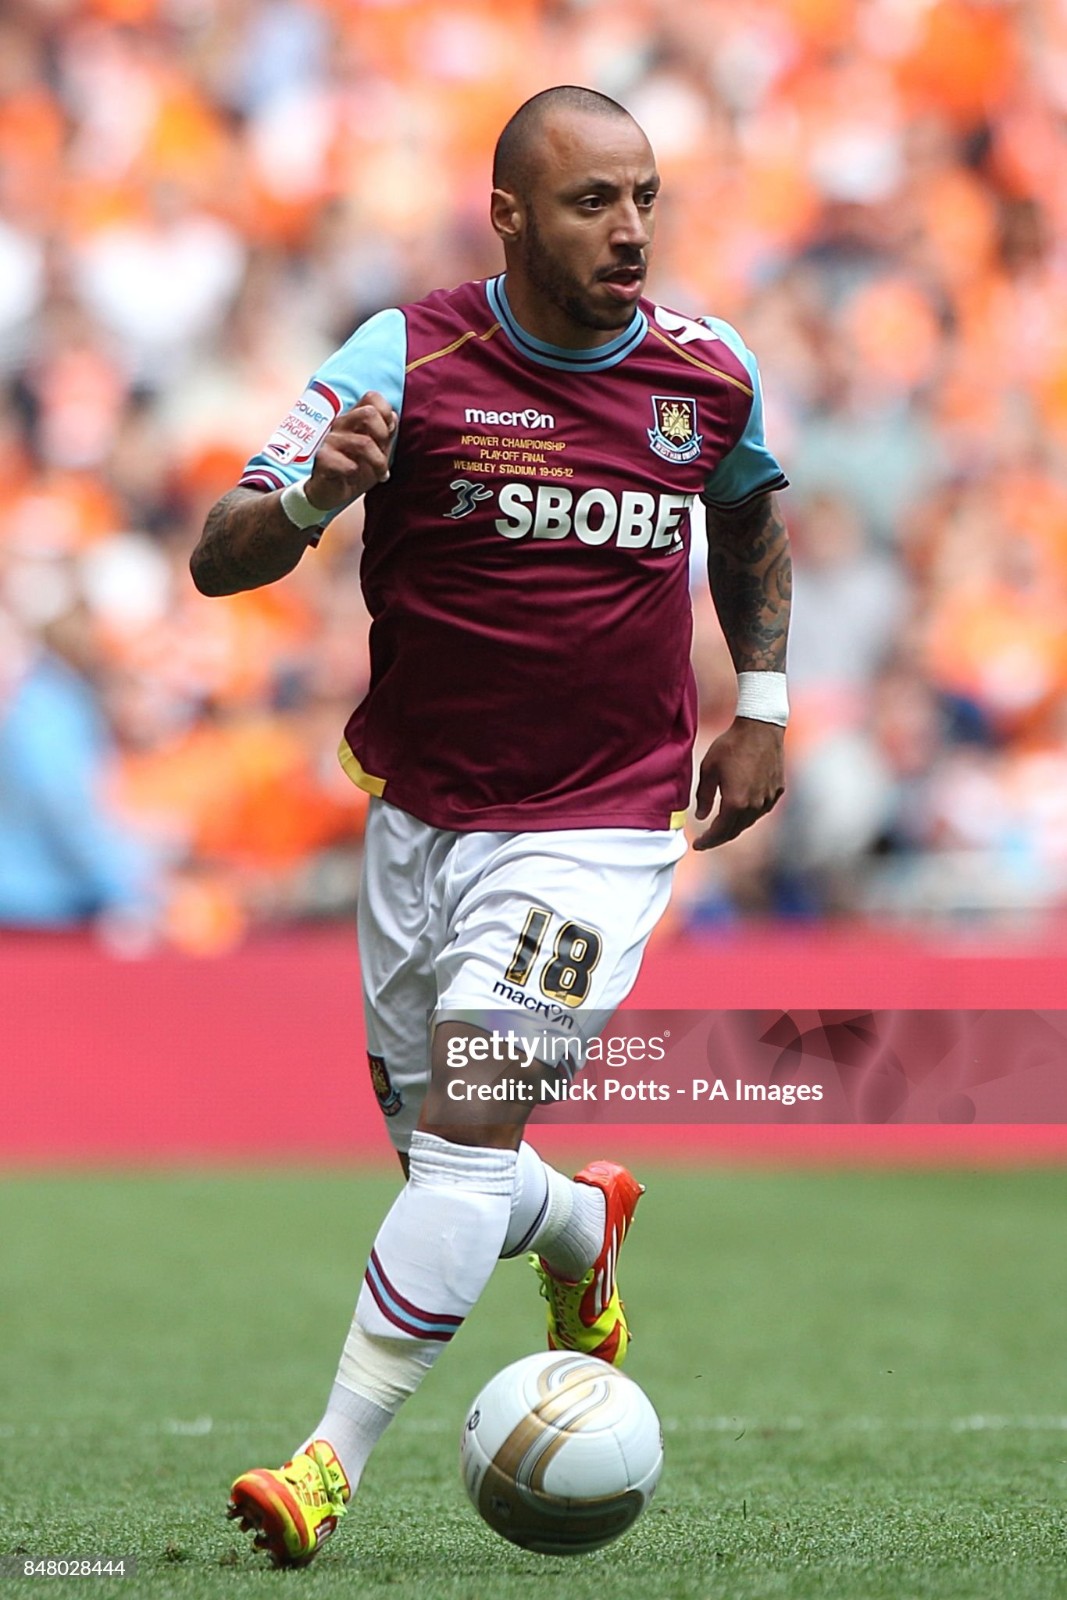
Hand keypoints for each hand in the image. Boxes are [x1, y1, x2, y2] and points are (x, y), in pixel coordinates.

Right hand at [305, 391, 396, 509]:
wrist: (330, 493)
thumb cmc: (353, 470)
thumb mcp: (377, 452)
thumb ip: (385, 433)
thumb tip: (394, 415)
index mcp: (354, 419)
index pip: (371, 397)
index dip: (386, 412)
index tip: (388, 433)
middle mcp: (341, 424)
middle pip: (368, 413)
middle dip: (383, 434)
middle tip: (384, 452)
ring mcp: (330, 440)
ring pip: (364, 443)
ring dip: (378, 462)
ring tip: (381, 475)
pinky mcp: (322, 458)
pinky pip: (349, 464)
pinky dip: (356, 473)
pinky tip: (353, 479)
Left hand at [693, 717, 784, 850]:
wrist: (760, 728)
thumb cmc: (730, 746)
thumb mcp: (708, 770)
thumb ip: (704, 796)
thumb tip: (702, 816)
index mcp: (736, 802)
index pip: (720, 831)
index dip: (707, 841)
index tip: (697, 845)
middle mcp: (754, 805)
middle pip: (735, 831)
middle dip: (719, 838)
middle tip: (707, 840)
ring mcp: (768, 799)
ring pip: (749, 821)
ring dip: (734, 826)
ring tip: (721, 826)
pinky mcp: (777, 790)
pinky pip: (761, 809)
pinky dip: (749, 814)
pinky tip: (741, 810)